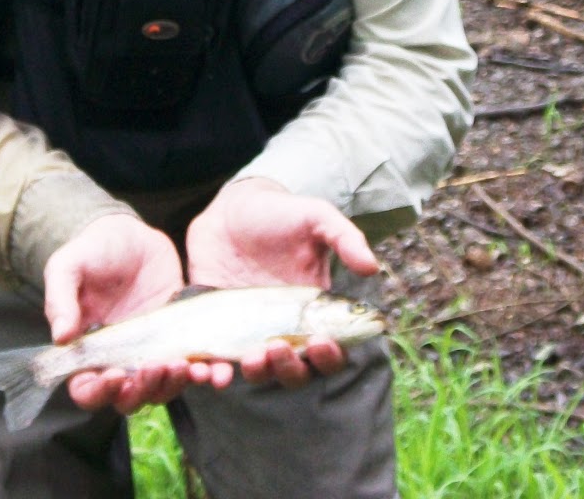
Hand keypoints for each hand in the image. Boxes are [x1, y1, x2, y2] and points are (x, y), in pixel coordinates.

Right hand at [42, 214, 233, 414]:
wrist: (130, 235)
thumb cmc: (92, 252)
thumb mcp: (68, 266)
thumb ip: (60, 299)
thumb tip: (61, 337)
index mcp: (87, 351)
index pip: (87, 389)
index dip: (98, 392)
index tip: (114, 375)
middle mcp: (119, 359)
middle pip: (128, 398)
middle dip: (142, 390)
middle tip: (155, 366)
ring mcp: (151, 351)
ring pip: (161, 389)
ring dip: (173, 385)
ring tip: (185, 365)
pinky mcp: (178, 338)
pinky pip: (190, 366)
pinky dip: (202, 373)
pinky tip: (209, 367)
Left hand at [185, 177, 378, 387]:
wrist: (229, 210)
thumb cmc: (279, 214)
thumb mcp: (315, 217)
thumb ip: (344, 238)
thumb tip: (372, 267)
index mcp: (315, 311)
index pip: (330, 350)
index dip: (330, 355)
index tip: (321, 340)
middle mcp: (285, 329)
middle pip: (297, 370)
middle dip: (291, 367)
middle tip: (279, 346)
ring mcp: (250, 332)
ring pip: (260, 372)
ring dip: (258, 372)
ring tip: (252, 356)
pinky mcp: (218, 330)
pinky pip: (218, 362)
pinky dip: (215, 373)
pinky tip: (211, 372)